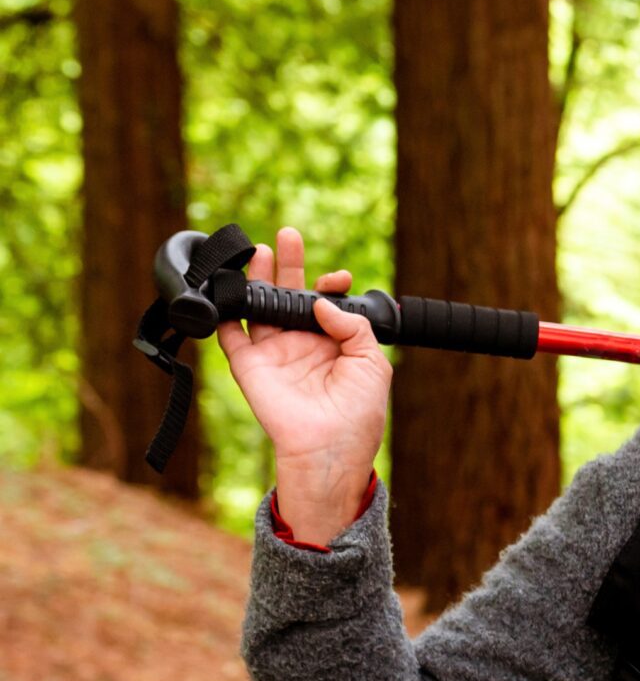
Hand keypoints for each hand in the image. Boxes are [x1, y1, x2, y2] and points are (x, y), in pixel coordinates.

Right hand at [214, 226, 391, 545]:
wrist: (330, 445)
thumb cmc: (359, 411)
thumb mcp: (372, 361)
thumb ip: (352, 324)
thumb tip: (322, 299)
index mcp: (333, 343)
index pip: (326, 302)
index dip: (329, 285)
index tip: (337, 277)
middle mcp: (302, 344)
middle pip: (290, 295)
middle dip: (290, 265)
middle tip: (289, 235)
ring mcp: (274, 353)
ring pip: (261, 306)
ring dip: (259, 279)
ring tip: (260, 251)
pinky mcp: (249, 365)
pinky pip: (231, 334)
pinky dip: (226, 312)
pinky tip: (227, 286)